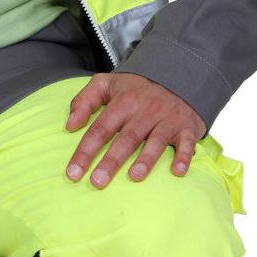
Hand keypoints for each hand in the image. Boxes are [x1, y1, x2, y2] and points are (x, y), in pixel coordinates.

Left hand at [64, 72, 206, 188]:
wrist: (177, 74)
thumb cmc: (136, 88)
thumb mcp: (106, 84)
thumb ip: (84, 101)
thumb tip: (70, 126)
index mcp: (123, 102)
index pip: (100, 129)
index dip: (85, 152)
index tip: (73, 173)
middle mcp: (145, 111)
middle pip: (125, 139)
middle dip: (111, 161)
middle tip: (97, 182)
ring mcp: (167, 120)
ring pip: (156, 141)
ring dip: (146, 159)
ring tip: (134, 176)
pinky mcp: (186, 127)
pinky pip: (187, 143)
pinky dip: (184, 157)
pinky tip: (177, 172)